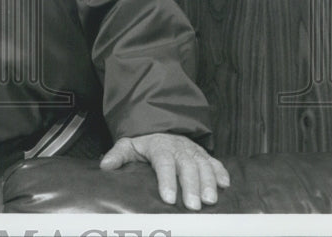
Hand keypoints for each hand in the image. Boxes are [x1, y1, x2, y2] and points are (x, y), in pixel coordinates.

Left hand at [99, 133, 229, 209]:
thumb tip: (105, 166)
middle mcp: (178, 147)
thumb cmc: (144, 141)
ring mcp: (192, 150)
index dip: (167, 180)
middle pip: (186, 166)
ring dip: (208, 182)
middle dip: (191, 186)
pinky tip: (225, 185)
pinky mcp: (203, 154)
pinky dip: (221, 172)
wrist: (160, 125)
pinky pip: (214, 161)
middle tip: (193, 206)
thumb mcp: (128, 145)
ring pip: (203, 164)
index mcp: (159, 145)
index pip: (163, 162)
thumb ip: (118, 155)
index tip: (169, 198)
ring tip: (210, 201)